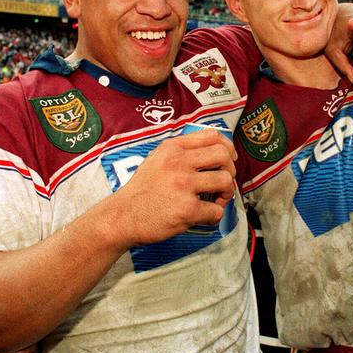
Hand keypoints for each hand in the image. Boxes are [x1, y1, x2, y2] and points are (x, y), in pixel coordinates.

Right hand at [112, 128, 236, 246]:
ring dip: (227, 193)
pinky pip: (217, 210)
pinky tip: (205, 216)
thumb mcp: (156, 159)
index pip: (212, 135)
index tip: (229, 158)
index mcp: (172, 148)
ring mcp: (183, 185)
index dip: (227, 147)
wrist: (122, 216)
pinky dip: (215, 215)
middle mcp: (178, 163)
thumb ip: (179, 151)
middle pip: (223, 155)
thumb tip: (211, 148)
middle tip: (223, 182)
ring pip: (225, 181)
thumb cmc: (141, 190)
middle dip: (230, 170)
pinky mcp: (186, 209)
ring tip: (217, 199)